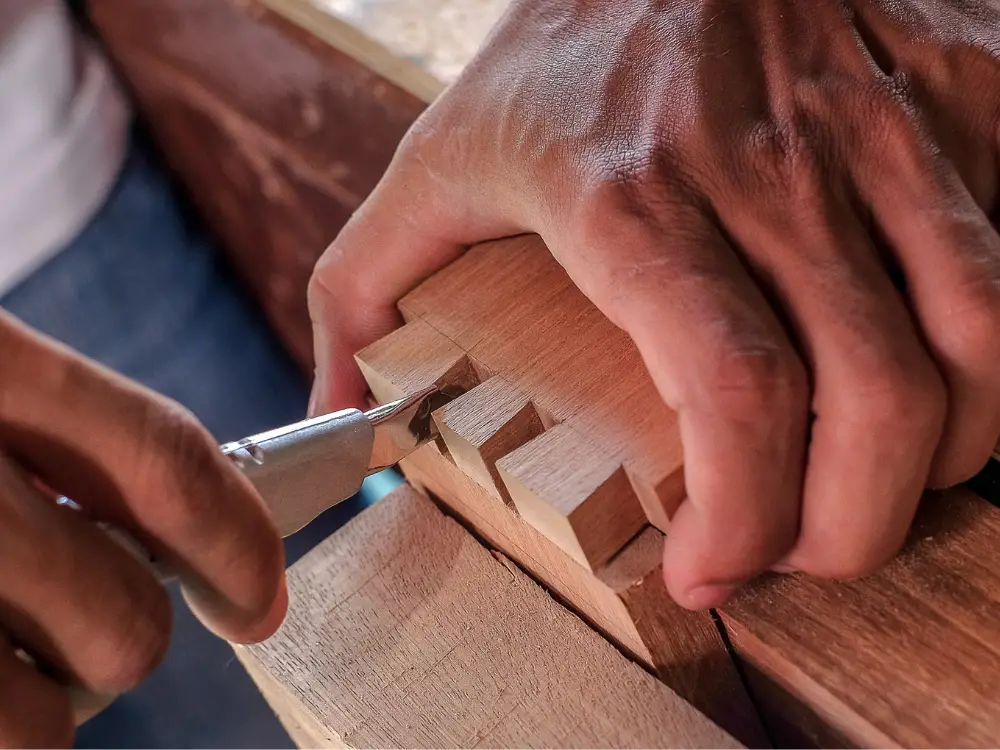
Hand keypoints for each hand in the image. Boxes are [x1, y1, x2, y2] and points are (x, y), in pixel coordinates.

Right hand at [0, 312, 285, 747]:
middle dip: (136, 629)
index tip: (262, 598)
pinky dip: (8, 715)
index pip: (165, 460)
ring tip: (13, 634)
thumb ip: (56, 414)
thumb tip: (190, 505)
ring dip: (54, 686)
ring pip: (46, 707)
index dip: (238, 541)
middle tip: (100, 608)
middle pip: (122, 613)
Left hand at [309, 0, 999, 608]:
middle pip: (876, 390)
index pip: (732, 385)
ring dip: (948, 451)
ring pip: (978, 333)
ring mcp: (872, 127)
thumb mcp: (435, 159)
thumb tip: (340, 399)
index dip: (745, 514)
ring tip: (880, 486)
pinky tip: (930, 375)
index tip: (711, 574)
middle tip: (805, 556)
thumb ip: (366, 283)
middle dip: (856, 521)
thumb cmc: (555, 47)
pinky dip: (990, 349)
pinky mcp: (944, 94)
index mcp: (631, 199)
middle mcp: (767, 169)